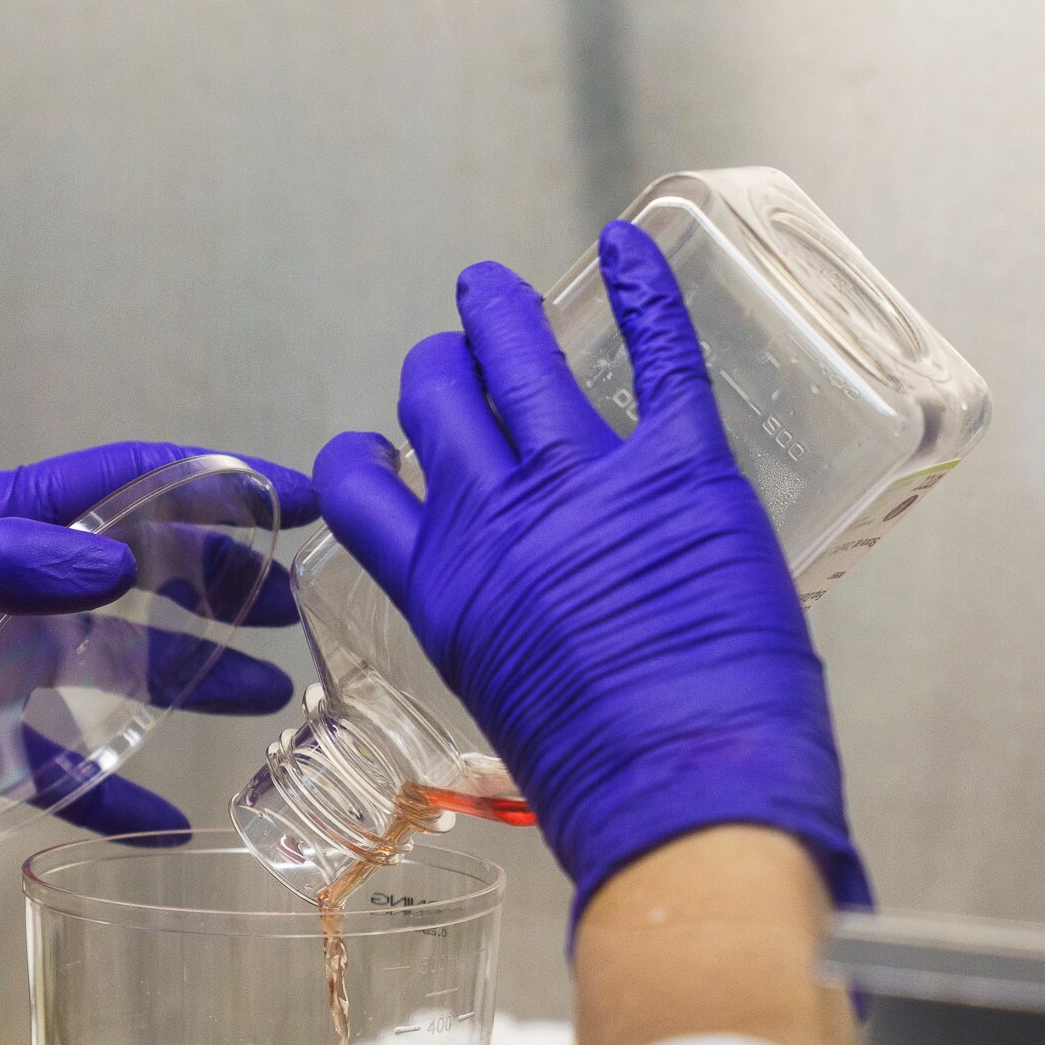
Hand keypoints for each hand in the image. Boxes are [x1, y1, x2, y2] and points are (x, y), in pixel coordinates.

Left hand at [0, 442, 309, 879]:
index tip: (295, 495)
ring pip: (107, 670)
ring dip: (184, 684)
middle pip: (132, 576)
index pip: (121, 487)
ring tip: (265, 703)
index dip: (210, 484)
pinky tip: (164, 828)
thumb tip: (117, 563)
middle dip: (217, 584)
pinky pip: (51, 769)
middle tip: (293, 609)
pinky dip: (106, 797)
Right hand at [311, 223, 867, 917]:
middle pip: (435, 399)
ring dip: (501, 311)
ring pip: (516, 355)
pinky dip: (641, 285)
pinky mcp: (680, 466)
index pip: (360, 487)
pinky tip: (631, 244)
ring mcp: (583, 481)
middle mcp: (492, 516)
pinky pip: (655, 349)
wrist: (684, 800)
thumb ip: (506, 643)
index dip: (364, 457)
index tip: (379, 447)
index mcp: (441, 588)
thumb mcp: (508, 711)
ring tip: (498, 292)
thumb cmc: (604, 788)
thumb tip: (538, 637)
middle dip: (441, 370)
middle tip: (459, 352)